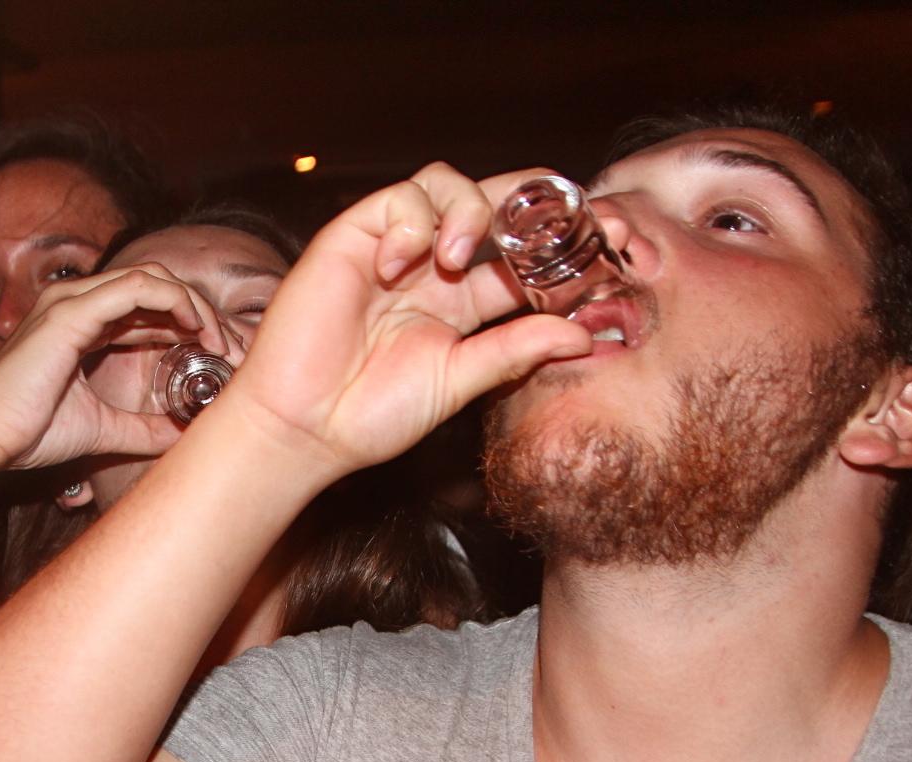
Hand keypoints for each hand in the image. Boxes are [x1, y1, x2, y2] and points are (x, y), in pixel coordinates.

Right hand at [0, 265, 228, 485]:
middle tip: (228, 347)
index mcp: (81, 326)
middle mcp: (77, 304)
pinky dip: (175, 301)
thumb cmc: (26, 433)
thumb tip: (179, 439)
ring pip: (152, 278)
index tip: (217, 357)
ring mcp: (73, 302)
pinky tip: (195, 328)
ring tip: (218, 339)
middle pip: (155, 285)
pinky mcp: (72, 312)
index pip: (146, 308)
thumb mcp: (100, 430)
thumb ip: (140, 429)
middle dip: (198, 311)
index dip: (187, 325)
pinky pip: (139, 287)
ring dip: (194, 304)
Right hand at [222, 164, 593, 478]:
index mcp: (462, 303)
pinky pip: (399, 198)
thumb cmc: (369, 414)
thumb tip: (582, 334)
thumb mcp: (459, 381)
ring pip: (448, 183)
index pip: (521, 254)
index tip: (607, 242)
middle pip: (493, 203)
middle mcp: (431, 268)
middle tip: (561, 220)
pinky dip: (411, 223)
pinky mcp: (353, 236)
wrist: (304, 427)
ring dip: (467, 209)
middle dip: (533, 201)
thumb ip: (515, 351)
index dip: (561, 241)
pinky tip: (397, 265)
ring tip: (456, 259)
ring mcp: (394, 249)